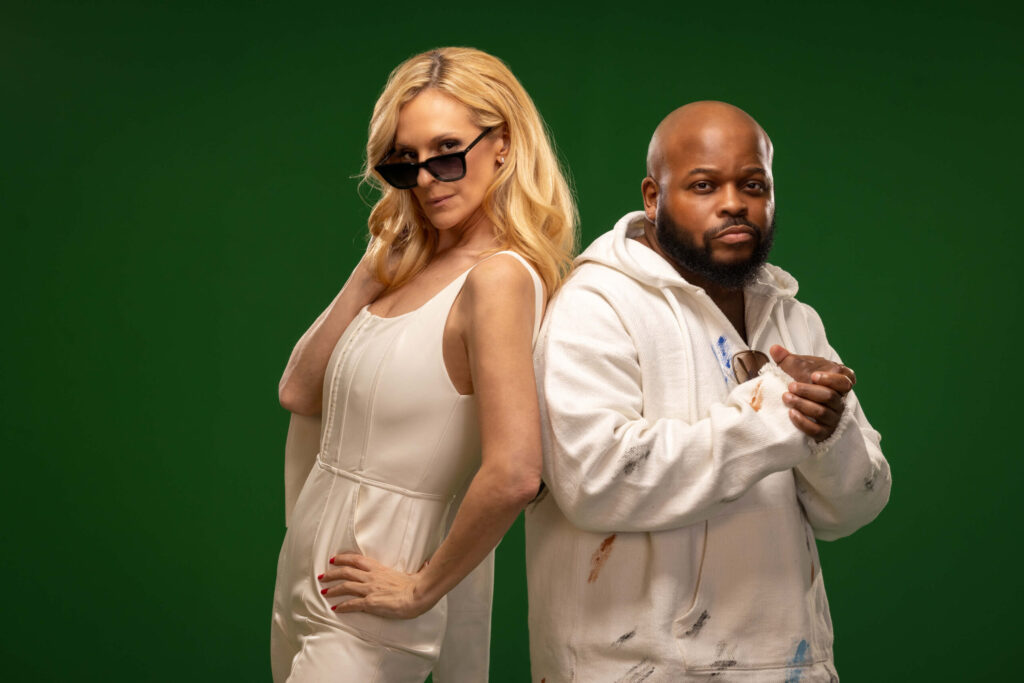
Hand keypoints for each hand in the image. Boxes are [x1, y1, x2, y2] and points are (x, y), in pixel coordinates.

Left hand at [318, 553, 432, 619]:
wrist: (418, 594)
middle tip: (322, 576)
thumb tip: (427, 564)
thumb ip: (418, 569)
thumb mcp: (415, 574)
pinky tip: (335, 609)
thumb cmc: (418, 585)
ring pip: (345, 586)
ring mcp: (370, 589)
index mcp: (380, 569)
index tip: (334, 559)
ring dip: (332, 589)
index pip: (357, 560)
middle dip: (332, 573)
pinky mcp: (370, 602)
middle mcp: (371, 577)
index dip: (343, 558)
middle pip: (346, 572)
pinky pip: (352, 604)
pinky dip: (342, 606)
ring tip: (324, 592)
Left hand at [770, 345, 855, 442]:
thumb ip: (786, 359)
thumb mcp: (795, 369)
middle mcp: (839, 401)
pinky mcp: (824, 432)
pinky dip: (803, 422)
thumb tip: (775, 348)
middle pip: (830, 396)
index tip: (813, 376)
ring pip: (822, 412)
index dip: (831, 379)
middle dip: (808, 391)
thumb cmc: (802, 383)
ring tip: (786, 397)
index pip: (845, 381)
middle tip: (791, 386)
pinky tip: (791, 414)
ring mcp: (833, 418)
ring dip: (802, 404)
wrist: (800, 407)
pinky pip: (817, 430)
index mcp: (838, 383)